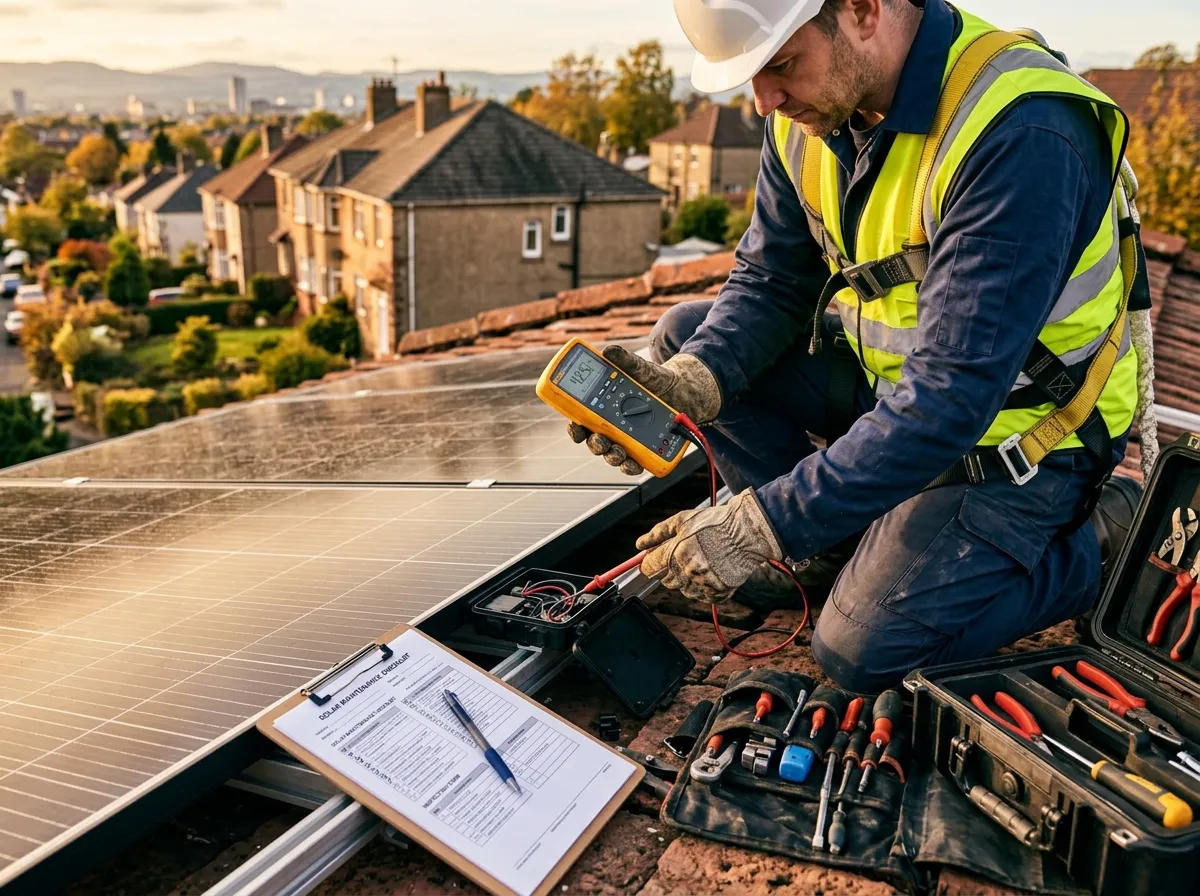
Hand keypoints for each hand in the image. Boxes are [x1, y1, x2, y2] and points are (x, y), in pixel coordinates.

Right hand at [566, 345, 721, 474]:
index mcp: (604, 409)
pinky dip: (631, 466)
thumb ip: (624, 361)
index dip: (575, 429)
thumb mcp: (639, 368)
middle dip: (595, 445)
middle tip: (600, 440)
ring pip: (612, 454)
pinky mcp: (644, 450)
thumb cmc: (654, 380)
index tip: (574, 428)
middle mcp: (613, 427)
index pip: (583, 422)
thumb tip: (608, 351)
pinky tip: (633, 464)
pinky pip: (634, 463)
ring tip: (618, 452)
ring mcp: (628, 440)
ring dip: (611, 457)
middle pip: (595, 442)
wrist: (683, 390)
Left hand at [636, 490, 782, 602]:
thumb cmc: (714, 523)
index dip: (649, 563)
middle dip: (669, 569)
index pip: (650, 568)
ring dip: (686, 578)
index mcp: (676, 553)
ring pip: (683, 589)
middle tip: (684, 553)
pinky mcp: (718, 593)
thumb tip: (640, 544)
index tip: (653, 559)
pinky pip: (701, 595)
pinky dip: (703, 586)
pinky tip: (711, 569)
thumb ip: (658, 533)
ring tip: (702, 559)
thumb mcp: (682, 520)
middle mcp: (688, 571)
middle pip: (665, 580)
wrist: (746, 532)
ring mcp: (704, 584)